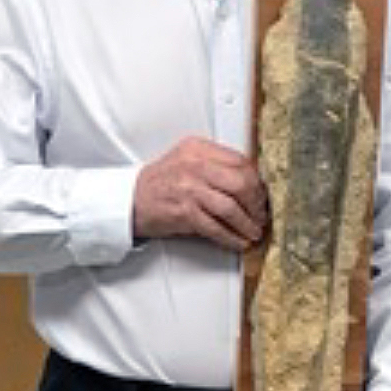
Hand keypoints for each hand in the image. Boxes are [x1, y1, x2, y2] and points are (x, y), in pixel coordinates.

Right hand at [133, 137, 268, 250]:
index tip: (261, 195)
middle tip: (261, 215)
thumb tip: (248, 183)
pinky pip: (216, 227)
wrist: (129, 200)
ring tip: (253, 231)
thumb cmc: (159, 183)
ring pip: (231, 207)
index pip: (241, 161)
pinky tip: (238, 241)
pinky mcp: (184, 212)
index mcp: (198, 149)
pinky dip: (231, 237)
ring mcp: (189, 189)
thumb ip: (214, 165)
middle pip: (241, 183)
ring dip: (247, 224)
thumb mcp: (186, 161)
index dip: (257, 182)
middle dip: (257, 204)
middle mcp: (194, 166)